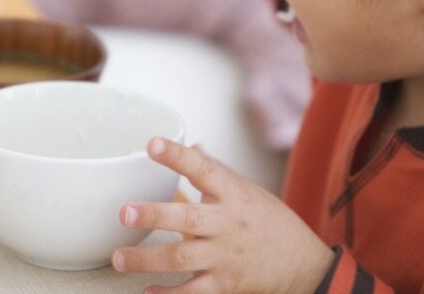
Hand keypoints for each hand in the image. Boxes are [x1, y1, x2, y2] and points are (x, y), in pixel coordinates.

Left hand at [113, 138, 334, 293]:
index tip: (153, 144)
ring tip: (120, 259)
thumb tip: (193, 146)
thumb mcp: (248, 190)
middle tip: (125, 213)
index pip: (203, 168)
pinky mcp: (226, 284)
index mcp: (232, 194)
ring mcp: (225, 256)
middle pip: (188, 217)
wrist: (303, 264)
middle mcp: (227, 224)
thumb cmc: (271, 223)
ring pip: (183, 258)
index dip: (178, 155)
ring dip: (148, 260)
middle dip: (155, 215)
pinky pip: (194, 292)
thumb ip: (216, 172)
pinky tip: (147, 292)